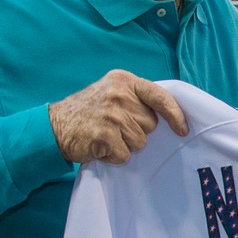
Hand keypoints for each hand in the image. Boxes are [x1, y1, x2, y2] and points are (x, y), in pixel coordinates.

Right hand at [48, 72, 187, 163]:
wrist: (54, 126)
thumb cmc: (88, 112)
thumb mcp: (111, 92)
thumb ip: (136, 98)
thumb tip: (168, 115)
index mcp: (124, 81)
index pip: (160, 96)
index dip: (175, 114)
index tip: (183, 130)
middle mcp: (119, 94)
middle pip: (151, 125)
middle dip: (138, 131)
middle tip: (115, 128)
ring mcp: (112, 114)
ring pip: (140, 142)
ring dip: (125, 146)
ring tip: (106, 137)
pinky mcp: (105, 134)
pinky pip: (124, 155)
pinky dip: (114, 156)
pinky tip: (100, 147)